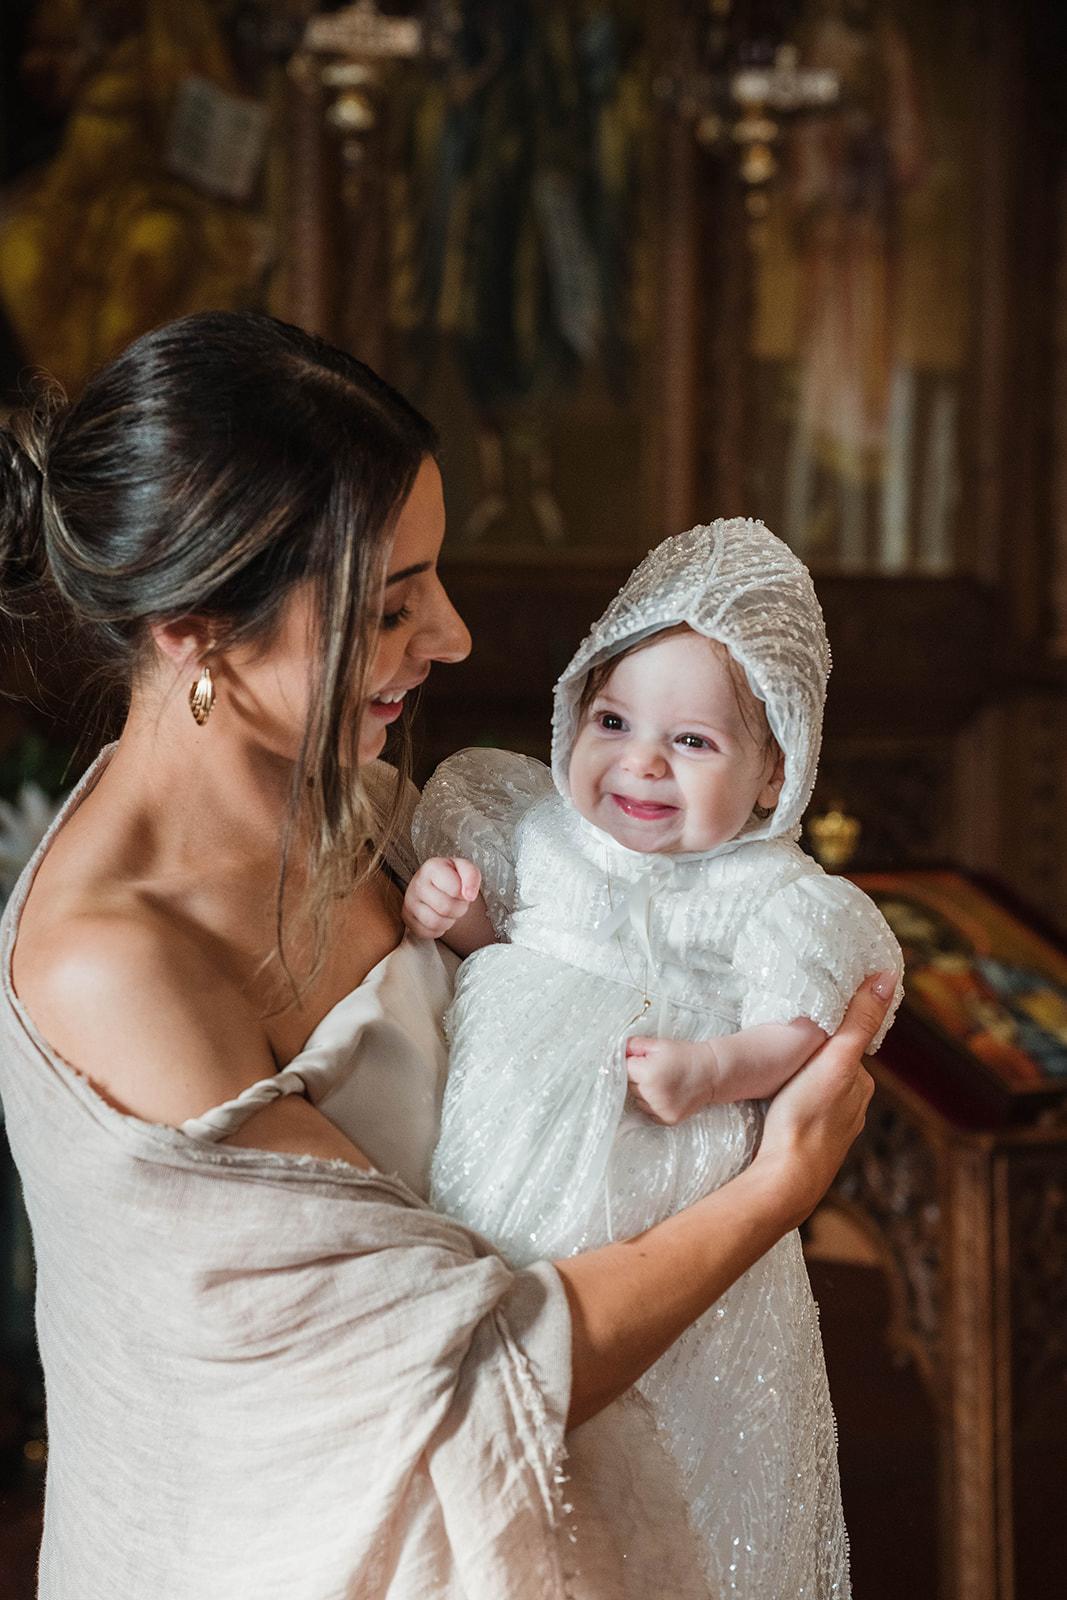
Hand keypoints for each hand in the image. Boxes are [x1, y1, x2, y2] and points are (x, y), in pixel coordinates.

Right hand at [402, 856, 481, 939]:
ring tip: (449, 910)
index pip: (455, 888)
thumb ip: (472, 875)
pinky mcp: (407, 918)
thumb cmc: (452, 877)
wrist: (436, 885)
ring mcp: (409, 902)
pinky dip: (438, 929)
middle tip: (457, 902)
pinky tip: (439, 916)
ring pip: (436, 923)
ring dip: (449, 920)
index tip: (462, 890)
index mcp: (432, 867)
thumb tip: (469, 895)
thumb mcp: (465, 869)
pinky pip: (428, 932)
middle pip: (446, 908)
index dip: (464, 893)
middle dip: (459, 908)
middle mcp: (417, 883)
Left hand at [625, 1038, 717, 1124]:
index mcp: (648, 1074)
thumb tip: (617, 1049)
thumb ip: (635, 1045)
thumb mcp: (660, 1044)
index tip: (639, 1060)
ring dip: (643, 1092)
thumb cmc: (685, 1056)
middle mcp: (653, 1095)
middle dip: (636, 1077)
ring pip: (637, 1101)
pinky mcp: (668, 1120)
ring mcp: (661, 1110)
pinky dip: (652, 1105)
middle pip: (629, 1086)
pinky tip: (665, 1094)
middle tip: (654, 1069)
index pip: (623, 1070)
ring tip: (661, 1082)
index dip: (631, 1063)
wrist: (712, 1073)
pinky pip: (649, 1113)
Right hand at [755, 972, 893, 1225]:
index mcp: (861, 1086)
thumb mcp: (834, 1058)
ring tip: (777, 1078)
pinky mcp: (812, 1149)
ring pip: (821, 1097)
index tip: (804, 1026)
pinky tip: (777, 1110)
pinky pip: (806, 1119)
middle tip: (784, 1048)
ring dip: (805, 1086)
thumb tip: (887, 977)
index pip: (846, 1047)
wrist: (785, 1178)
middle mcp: (854, 1110)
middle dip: (815, 1061)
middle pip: (833, 1071)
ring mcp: (834, 1133)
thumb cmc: (806, 1116)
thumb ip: (859, 1020)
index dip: (826, 1035)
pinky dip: (796, 1109)